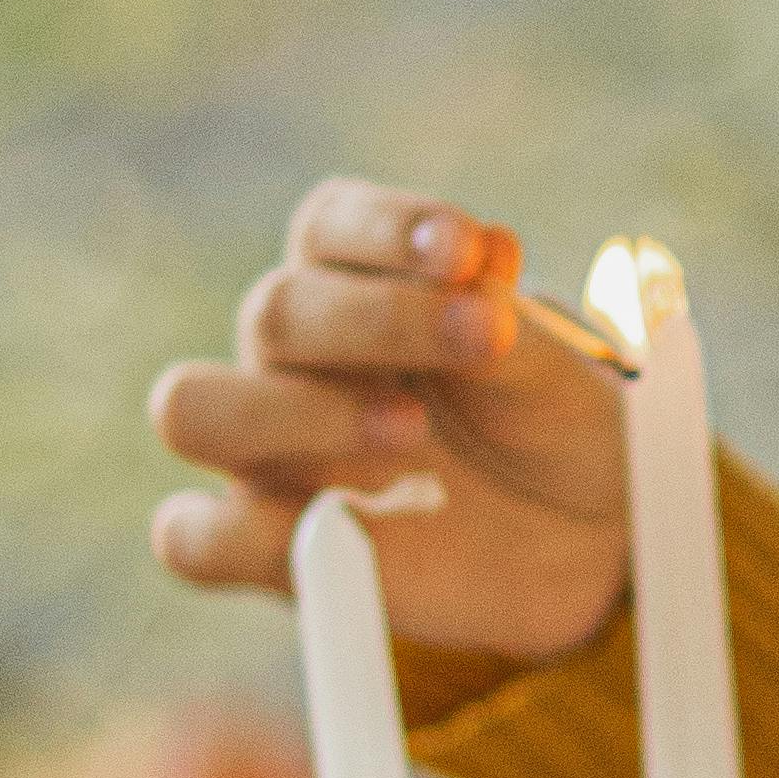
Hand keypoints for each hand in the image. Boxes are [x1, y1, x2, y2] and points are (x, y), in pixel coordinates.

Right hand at [146, 175, 631, 676]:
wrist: (585, 534)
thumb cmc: (557, 426)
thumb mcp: (555, 376)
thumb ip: (503, 328)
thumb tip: (476, 266)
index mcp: (355, 279)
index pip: (329, 228)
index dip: (388, 230)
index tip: (465, 249)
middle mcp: (294, 355)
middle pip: (275, 312)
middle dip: (377, 320)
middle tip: (479, 341)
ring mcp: (270, 451)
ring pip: (193, 409)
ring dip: (292, 414)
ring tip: (410, 434)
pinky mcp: (269, 549)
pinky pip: (194, 541)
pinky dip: (227, 536)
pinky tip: (317, 538)